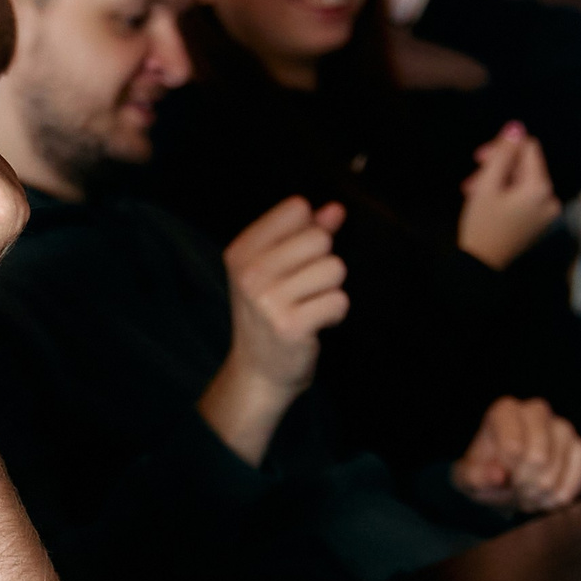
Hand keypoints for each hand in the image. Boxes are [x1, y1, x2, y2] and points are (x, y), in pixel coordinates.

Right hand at [197, 197, 349, 464]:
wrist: (258, 371)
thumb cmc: (270, 313)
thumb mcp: (276, 268)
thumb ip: (305, 233)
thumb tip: (335, 209)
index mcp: (241, 251)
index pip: (295, 209)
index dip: (308, 230)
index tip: (296, 257)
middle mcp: (249, 273)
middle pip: (319, 238)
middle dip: (323, 262)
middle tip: (304, 287)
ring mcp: (268, 300)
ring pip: (334, 268)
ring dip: (330, 289)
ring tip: (309, 304)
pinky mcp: (291, 326)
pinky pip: (339, 300)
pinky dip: (335, 313)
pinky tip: (316, 322)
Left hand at [451, 396, 580, 512]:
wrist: (505, 483)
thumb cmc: (484, 474)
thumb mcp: (468, 479)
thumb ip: (477, 477)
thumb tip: (499, 476)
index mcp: (504, 412)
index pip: (512, 444)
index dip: (509, 471)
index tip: (503, 478)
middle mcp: (535, 411)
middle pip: (539, 455)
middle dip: (528, 483)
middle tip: (518, 492)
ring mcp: (560, 426)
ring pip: (561, 459)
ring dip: (546, 488)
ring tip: (531, 497)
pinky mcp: (579, 445)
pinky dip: (568, 486)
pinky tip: (552, 498)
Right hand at [457, 121, 559, 269]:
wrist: (480, 266)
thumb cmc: (481, 225)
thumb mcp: (486, 186)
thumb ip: (502, 154)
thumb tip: (516, 126)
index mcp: (540, 187)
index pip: (528, 148)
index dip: (502, 148)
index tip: (479, 159)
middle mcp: (550, 198)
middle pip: (525, 166)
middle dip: (497, 168)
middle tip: (471, 181)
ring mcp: (547, 212)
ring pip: (522, 182)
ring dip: (498, 182)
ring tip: (474, 193)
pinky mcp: (540, 222)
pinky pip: (525, 197)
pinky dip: (506, 195)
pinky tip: (488, 203)